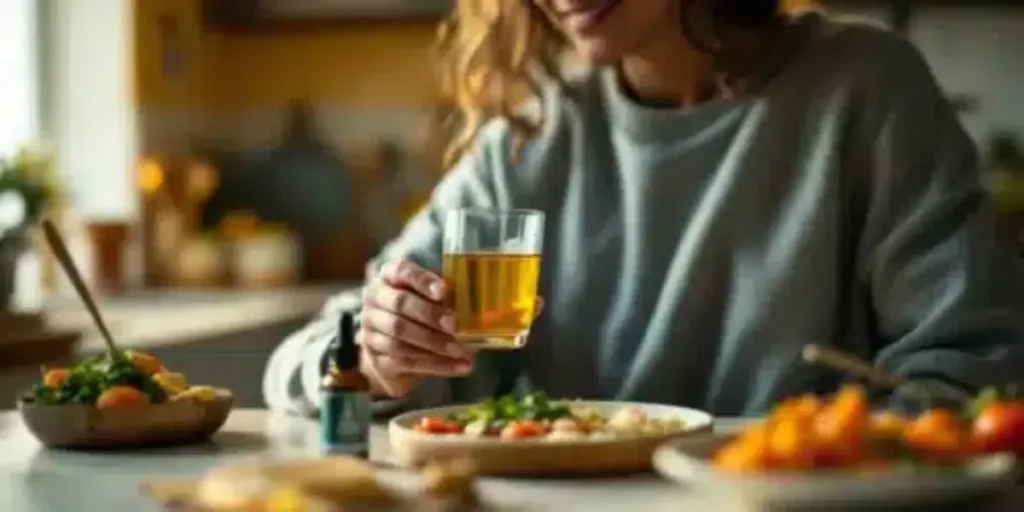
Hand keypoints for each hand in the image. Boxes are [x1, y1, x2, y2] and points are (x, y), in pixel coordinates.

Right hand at [358, 259, 472, 397]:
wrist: (393, 354)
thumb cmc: (418, 316)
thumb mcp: (431, 301)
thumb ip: (447, 298)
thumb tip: (479, 304)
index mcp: (389, 277)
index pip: (400, 270)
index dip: (421, 280)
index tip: (443, 291)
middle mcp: (374, 300)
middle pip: (400, 304)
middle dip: (430, 315)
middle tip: (455, 325)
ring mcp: (370, 330)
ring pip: (400, 337)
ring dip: (435, 344)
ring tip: (462, 351)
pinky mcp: (376, 358)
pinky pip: (406, 361)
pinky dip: (436, 365)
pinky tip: (458, 366)